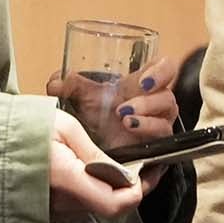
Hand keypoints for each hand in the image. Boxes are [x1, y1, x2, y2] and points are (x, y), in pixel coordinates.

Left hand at [45, 55, 178, 141]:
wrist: (97, 145)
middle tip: (122, 110)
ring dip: (146, 125)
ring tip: (125, 124)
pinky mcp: (154, 152)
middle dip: (148, 103)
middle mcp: (155, 106)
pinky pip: (161, 152)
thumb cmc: (97, 114)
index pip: (166, 69)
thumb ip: (70, 86)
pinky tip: (136, 153)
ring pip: (165, 125)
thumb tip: (55, 82)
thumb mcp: (84, 97)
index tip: (144, 81)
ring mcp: (157, 129)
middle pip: (168, 98)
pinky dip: (150, 153)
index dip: (162, 71)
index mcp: (142, 85)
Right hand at [47, 109, 147, 219]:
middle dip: (132, 188)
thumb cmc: (25, 128)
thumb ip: (96, 154)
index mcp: (67, 178)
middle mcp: (62, 202)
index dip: (137, 191)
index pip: (114, 203)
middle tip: (145, 164)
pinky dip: (97, 191)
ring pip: (99, 206)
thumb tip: (125, 173)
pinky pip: (84, 205)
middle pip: (111, 207)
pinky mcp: (52, 210)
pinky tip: (99, 172)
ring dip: (115, 189)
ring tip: (123, 164)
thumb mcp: (65, 128)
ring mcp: (56, 210)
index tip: (146, 170)